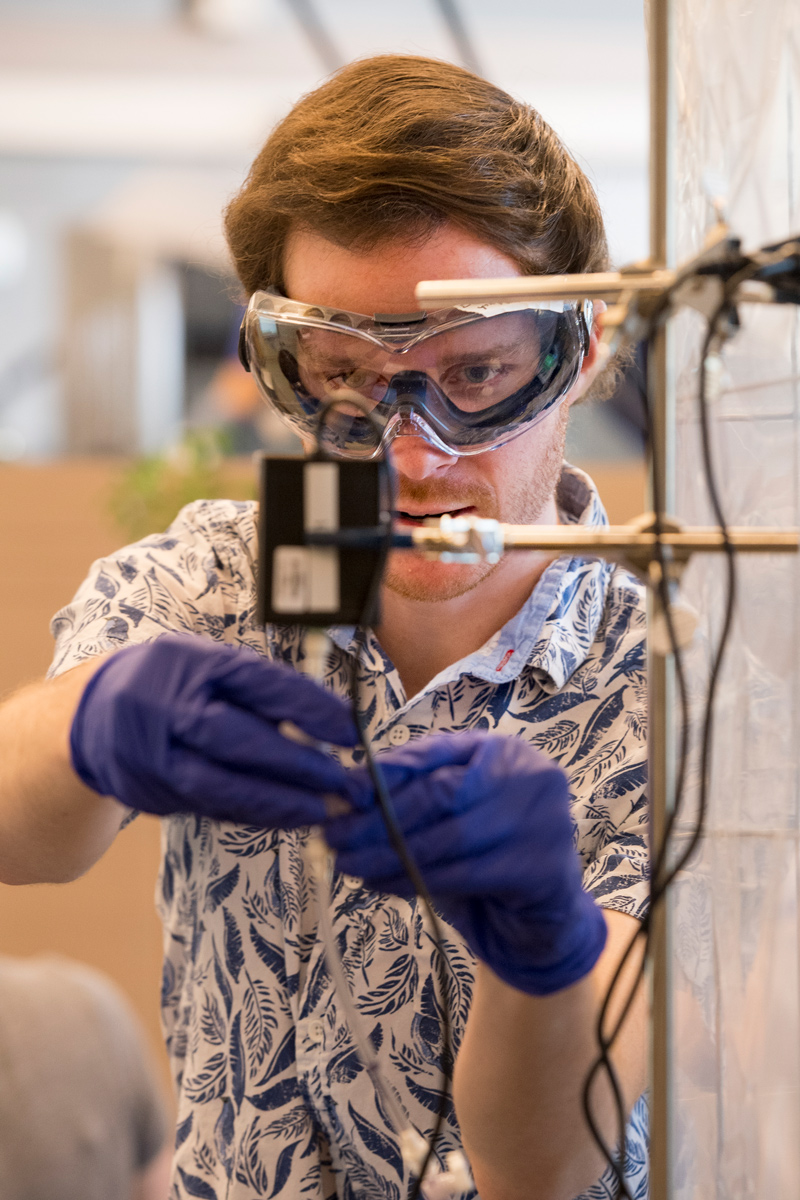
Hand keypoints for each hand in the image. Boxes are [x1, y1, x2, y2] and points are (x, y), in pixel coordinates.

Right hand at [70, 634, 358, 825]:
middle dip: (295, 764)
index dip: (308, 708)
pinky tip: (288, 817)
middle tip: (343, 782)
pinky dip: (253, 814)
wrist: (91, 716)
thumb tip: (328, 724)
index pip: (257, 683)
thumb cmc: (172, 683)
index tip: (351, 731)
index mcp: (191, 663)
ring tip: (323, 811)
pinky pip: (209, 808)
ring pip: (219, 786)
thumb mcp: (209, 665)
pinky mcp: (151, 793)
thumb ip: (258, 691)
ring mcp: (152, 755)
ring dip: (277, 802)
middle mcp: (165, 707)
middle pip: (234, 738)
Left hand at [326, 732, 606, 995]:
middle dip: (380, 817)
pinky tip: (383, 883)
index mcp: (502, 749)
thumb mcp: (453, 810)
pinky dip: (415, 880)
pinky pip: (462, 875)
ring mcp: (543, 820)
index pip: (435, 753)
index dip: (385, 773)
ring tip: (350, 863)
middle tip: (335, 836)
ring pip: (447, 838)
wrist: (543, 914)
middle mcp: (529, 774)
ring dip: (389, 854)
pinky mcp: (542, 868)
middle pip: (439, 793)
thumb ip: (415, 793)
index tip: (343, 793)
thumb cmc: (487, 850)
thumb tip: (348, 790)